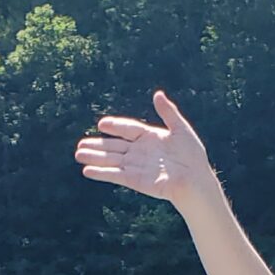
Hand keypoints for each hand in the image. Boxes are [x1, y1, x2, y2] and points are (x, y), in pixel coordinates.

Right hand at [75, 91, 215, 207]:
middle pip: (115, 146)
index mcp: (150, 138)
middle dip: (97, 145)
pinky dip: (102, 173)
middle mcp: (141, 152)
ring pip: (111, 160)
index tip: (102, 124)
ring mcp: (137, 167)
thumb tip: (158, 94)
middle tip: (80, 144)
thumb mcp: (181, 129)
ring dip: (95, 157)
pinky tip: (87, 170)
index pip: (128, 129)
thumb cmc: (193, 156)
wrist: (196, 181)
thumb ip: (168, 112)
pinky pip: (116, 175)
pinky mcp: (136, 181)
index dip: (115, 126)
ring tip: (78, 154)